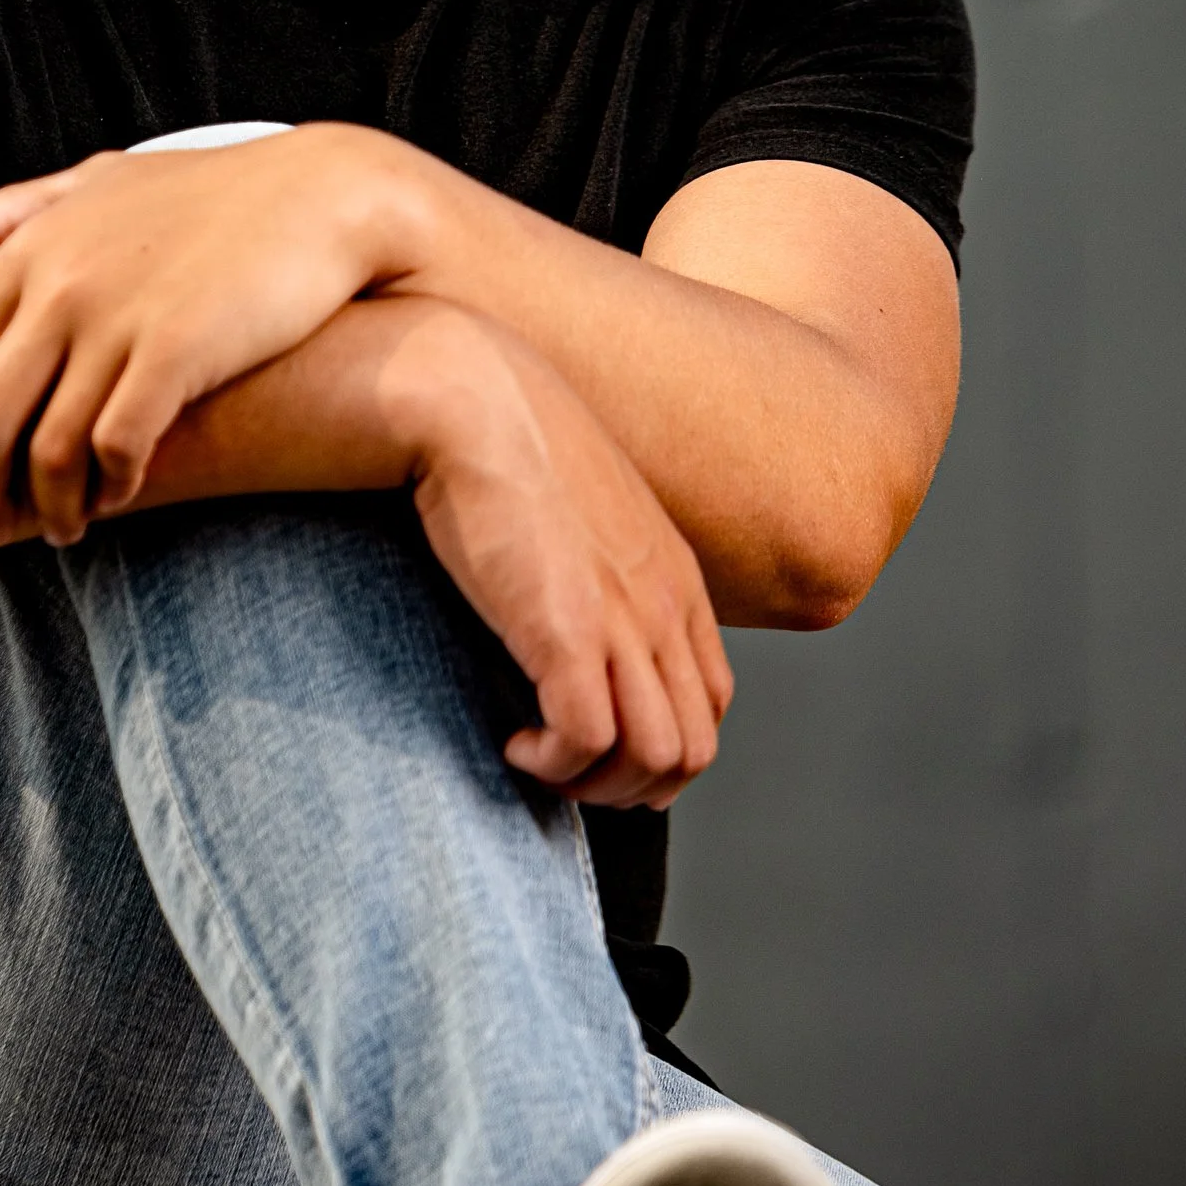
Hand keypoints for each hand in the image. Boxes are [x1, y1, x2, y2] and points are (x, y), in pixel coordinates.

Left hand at [0, 126, 421, 543]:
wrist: (326, 193)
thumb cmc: (217, 192)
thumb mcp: (106, 180)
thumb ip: (15, 212)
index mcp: (32, 250)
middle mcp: (59, 285)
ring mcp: (116, 319)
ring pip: (45, 450)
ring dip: (46, 507)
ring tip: (63, 531)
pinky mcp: (176, 352)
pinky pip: (116, 449)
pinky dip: (109, 488)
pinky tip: (121, 499)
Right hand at [378, 305, 735, 808]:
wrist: (473, 398)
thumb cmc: (508, 443)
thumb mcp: (583, 508)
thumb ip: (602, 561)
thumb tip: (569, 602)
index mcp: (675, 578)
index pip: (711, 701)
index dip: (659, 746)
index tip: (594, 743)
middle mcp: (663, 606)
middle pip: (693, 748)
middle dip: (631, 786)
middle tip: (566, 770)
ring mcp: (622, 621)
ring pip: (654, 759)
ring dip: (593, 784)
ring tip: (537, 758)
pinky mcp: (565, 632)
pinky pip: (586, 740)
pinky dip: (552, 763)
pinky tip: (513, 742)